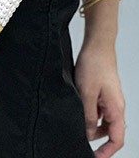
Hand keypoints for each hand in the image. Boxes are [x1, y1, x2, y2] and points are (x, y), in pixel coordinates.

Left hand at [75, 42, 125, 156]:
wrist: (97, 45)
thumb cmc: (94, 64)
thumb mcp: (86, 92)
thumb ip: (88, 115)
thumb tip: (88, 134)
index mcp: (116, 109)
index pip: (117, 139)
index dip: (107, 151)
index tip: (94, 157)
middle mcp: (116, 106)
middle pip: (110, 131)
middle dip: (96, 139)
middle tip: (80, 140)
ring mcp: (110, 99)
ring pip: (103, 120)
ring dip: (91, 124)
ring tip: (75, 122)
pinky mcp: (103, 92)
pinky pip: (98, 109)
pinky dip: (89, 112)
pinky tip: (77, 108)